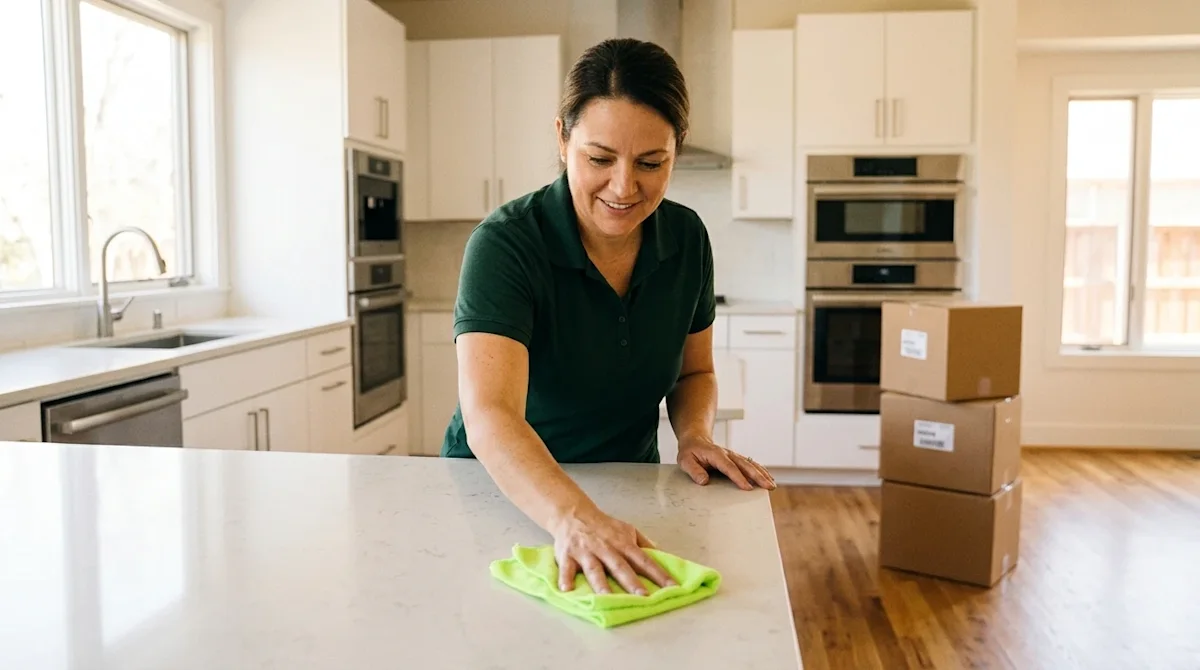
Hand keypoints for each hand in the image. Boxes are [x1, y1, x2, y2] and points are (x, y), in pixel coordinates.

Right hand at [551, 504, 675, 595]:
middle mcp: (606, 548)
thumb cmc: (603, 526)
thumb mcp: (627, 529)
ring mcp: (586, 552)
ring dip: (601, 584)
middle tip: (642, 597)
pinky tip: (566, 589)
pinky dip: (565, 578)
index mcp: (623, 543)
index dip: (659, 574)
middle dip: (631, 582)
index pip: (644, 560)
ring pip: (595, 570)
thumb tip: (662, 556)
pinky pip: (566, 568)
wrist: (573, 513)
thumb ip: (644, 544)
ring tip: (606, 598)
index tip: (672, 587)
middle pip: (620, 566)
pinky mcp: (568, 556)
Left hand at [677, 435, 775, 490]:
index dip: (739, 478)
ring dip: (762, 474)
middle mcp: (728, 454)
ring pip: (750, 464)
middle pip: (745, 465)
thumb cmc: (690, 451)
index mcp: (716, 454)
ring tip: (772, 485)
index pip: (729, 467)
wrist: (695, 439)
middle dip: (758, 476)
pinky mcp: (736, 459)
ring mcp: (733, 456)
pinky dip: (760, 471)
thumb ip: (694, 471)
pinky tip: (768, 477)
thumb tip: (704, 481)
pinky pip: (750, 464)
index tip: (748, 488)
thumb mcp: (685, 461)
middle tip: (768, 486)